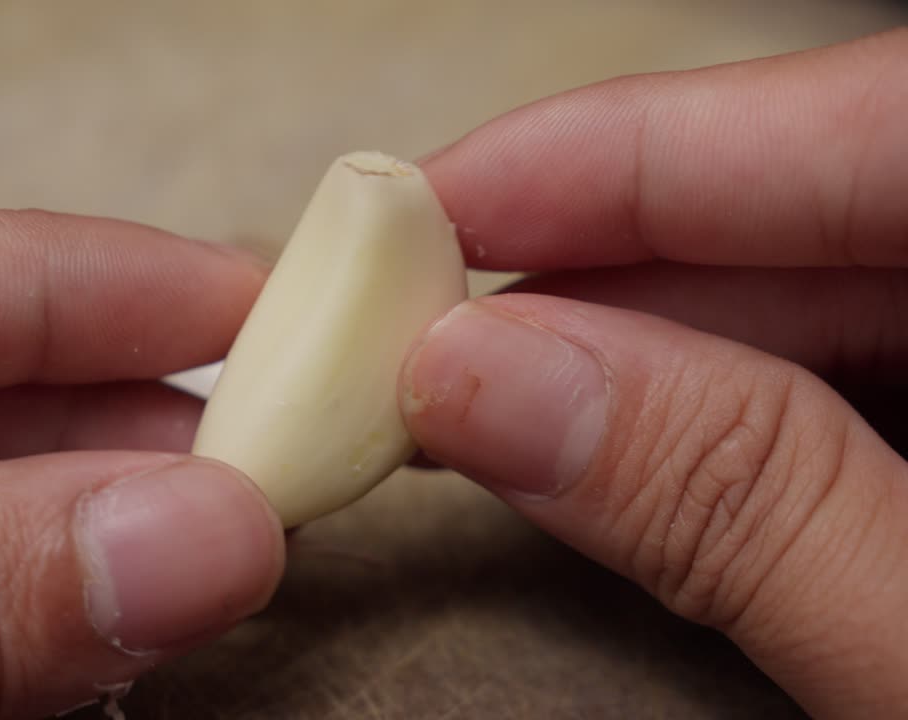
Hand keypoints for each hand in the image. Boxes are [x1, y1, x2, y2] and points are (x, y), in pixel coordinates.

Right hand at [404, 29, 907, 718]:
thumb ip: (747, 507)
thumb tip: (489, 376)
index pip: (888, 123)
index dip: (638, 146)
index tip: (443, 196)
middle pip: (847, 201)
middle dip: (618, 262)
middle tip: (436, 327)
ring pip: (850, 293)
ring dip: (660, 346)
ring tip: (503, 395)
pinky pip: (878, 382)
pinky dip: (741, 413)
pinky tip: (637, 451)